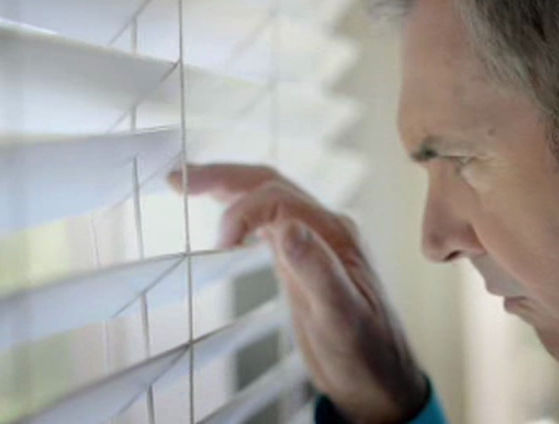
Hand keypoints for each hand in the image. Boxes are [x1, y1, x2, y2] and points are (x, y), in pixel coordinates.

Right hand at [167, 163, 427, 423]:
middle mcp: (324, 229)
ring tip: (186, 184)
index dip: (244, 212)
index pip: (280, 200)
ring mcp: (312, 241)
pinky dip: (238, 209)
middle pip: (268, 184)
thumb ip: (317, 271)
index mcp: (336, 235)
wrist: (379, 381)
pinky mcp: (300, 257)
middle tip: (179, 180)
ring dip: (227, 186)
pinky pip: (266, 219)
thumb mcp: (342, 318)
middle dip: (223, 176)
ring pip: (265, 196)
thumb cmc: (367, 354)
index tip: (220, 243)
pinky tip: (220, 214)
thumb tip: (288, 227)